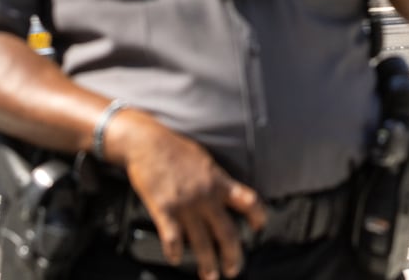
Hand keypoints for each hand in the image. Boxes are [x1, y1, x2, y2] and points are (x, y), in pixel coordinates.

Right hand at [110, 110, 265, 279]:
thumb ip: (215, 178)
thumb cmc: (175, 148)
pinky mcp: (165, 209)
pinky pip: (172, 237)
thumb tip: (224, 190)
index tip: (260, 227)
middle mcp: (206, 196)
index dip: (259, 216)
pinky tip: (175, 259)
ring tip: (211, 277)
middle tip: (234, 270)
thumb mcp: (204, 159)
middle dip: (233, 255)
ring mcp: (186, 204)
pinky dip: (174, 252)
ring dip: (207, 264)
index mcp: (219, 181)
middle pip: (227, 232)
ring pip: (202, 242)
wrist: (148, 142)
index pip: (248, 201)